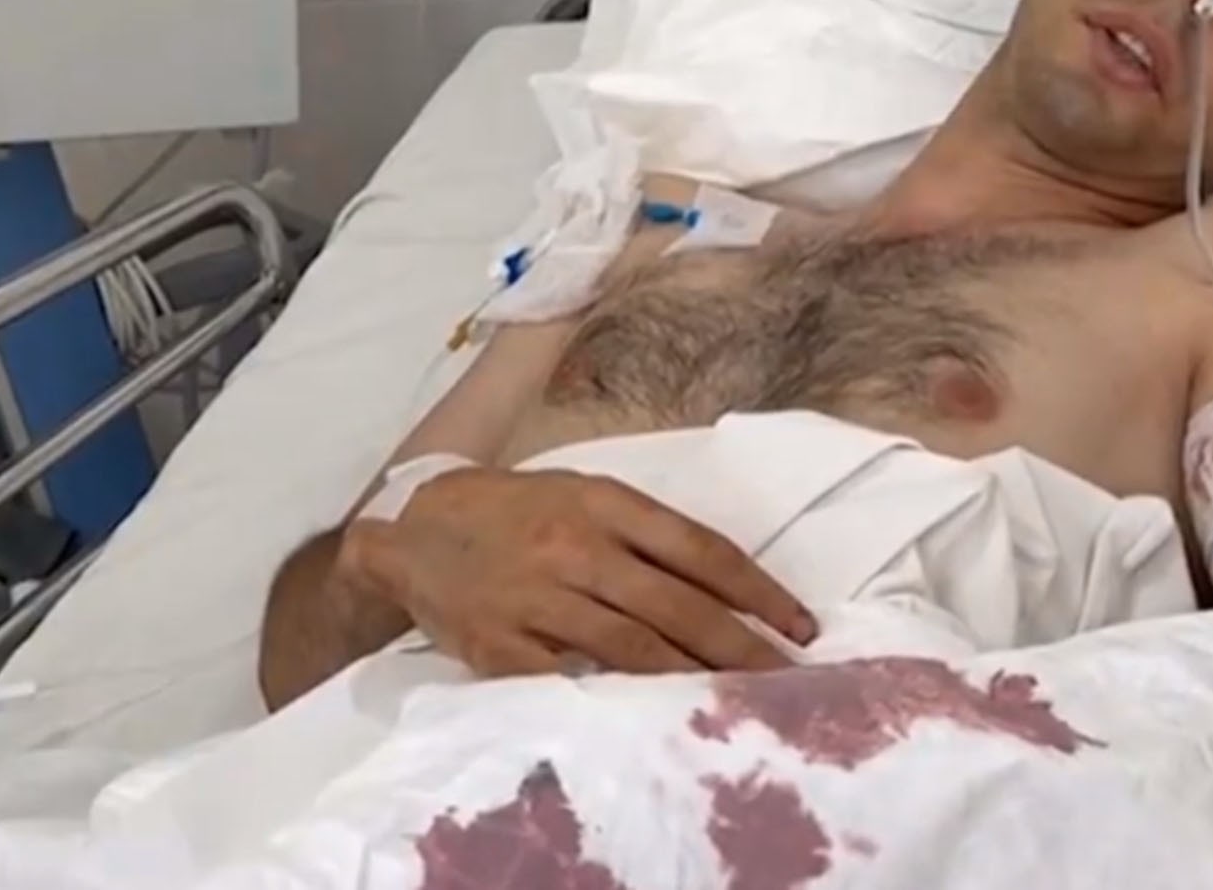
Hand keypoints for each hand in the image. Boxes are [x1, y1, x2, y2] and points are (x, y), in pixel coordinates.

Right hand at [339, 466, 814, 676]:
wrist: (413, 528)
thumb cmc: (516, 512)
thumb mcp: (583, 495)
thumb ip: (646, 534)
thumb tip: (726, 584)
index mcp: (604, 503)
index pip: (701, 551)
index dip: (757, 592)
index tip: (798, 624)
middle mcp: (575, 547)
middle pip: (677, 606)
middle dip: (741, 647)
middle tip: (785, 678)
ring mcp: (535, 597)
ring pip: (631, 646)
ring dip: (691, 679)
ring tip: (735, 702)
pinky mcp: (498, 642)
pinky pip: (564, 678)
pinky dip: (609, 698)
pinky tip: (648, 716)